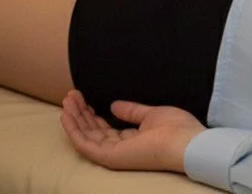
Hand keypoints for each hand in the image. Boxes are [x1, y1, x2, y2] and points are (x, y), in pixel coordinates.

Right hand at [60, 90, 203, 172]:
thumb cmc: (176, 128)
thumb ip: (132, 112)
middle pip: (93, 131)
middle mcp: (120, 148)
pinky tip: (66, 115)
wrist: (185, 142)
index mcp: (132, 140)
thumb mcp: (151, 115)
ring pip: (86, 135)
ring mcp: (113, 154)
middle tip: (71, 95)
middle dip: (81, 113)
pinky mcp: (109, 156)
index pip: (106, 129)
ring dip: (74, 117)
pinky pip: (84, 143)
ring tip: (67, 99)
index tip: (84, 99)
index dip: (93, 114)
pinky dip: (73, 129)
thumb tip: (114, 105)